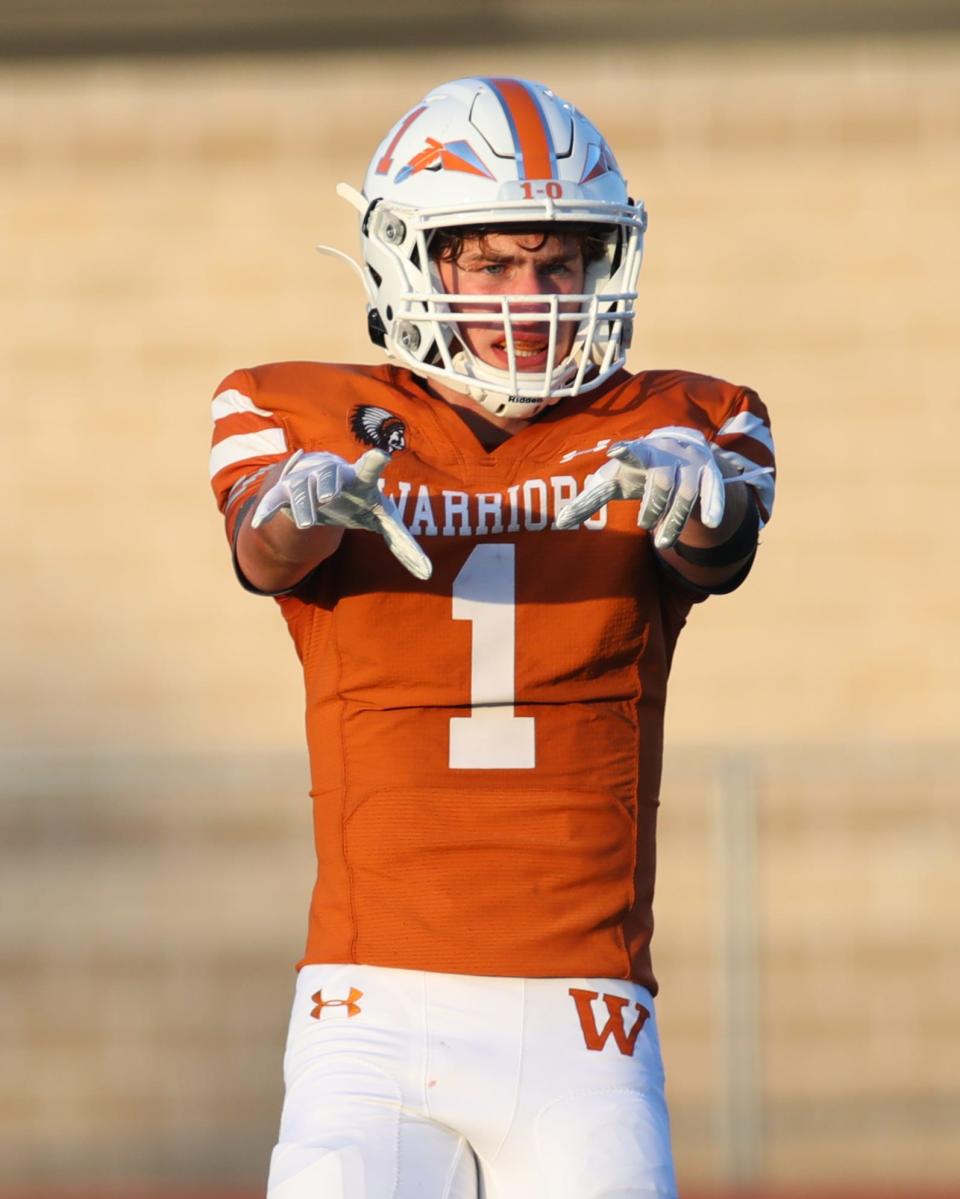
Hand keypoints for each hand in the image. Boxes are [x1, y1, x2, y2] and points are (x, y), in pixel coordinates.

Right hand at [252, 448, 431, 579]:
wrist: (323, 487)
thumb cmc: (359, 503)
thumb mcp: (381, 521)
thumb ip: (404, 545)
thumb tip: (428, 575)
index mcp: (360, 480)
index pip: (369, 470)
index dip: (374, 463)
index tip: (381, 454)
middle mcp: (332, 476)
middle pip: (330, 474)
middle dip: (328, 481)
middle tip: (331, 495)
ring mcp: (306, 482)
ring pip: (302, 489)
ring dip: (303, 505)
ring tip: (308, 522)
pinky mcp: (284, 493)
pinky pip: (274, 501)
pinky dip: (267, 510)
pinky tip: (260, 521)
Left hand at [555, 426, 725, 548]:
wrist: (680, 452)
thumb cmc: (637, 473)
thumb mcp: (615, 482)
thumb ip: (589, 500)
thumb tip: (559, 523)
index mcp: (639, 455)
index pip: (631, 454)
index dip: (625, 454)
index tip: (615, 452)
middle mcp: (667, 456)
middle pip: (660, 483)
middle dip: (652, 507)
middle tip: (643, 524)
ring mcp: (691, 464)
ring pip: (685, 494)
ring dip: (674, 521)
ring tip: (661, 543)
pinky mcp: (710, 475)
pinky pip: (714, 491)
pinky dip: (714, 507)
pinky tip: (711, 524)